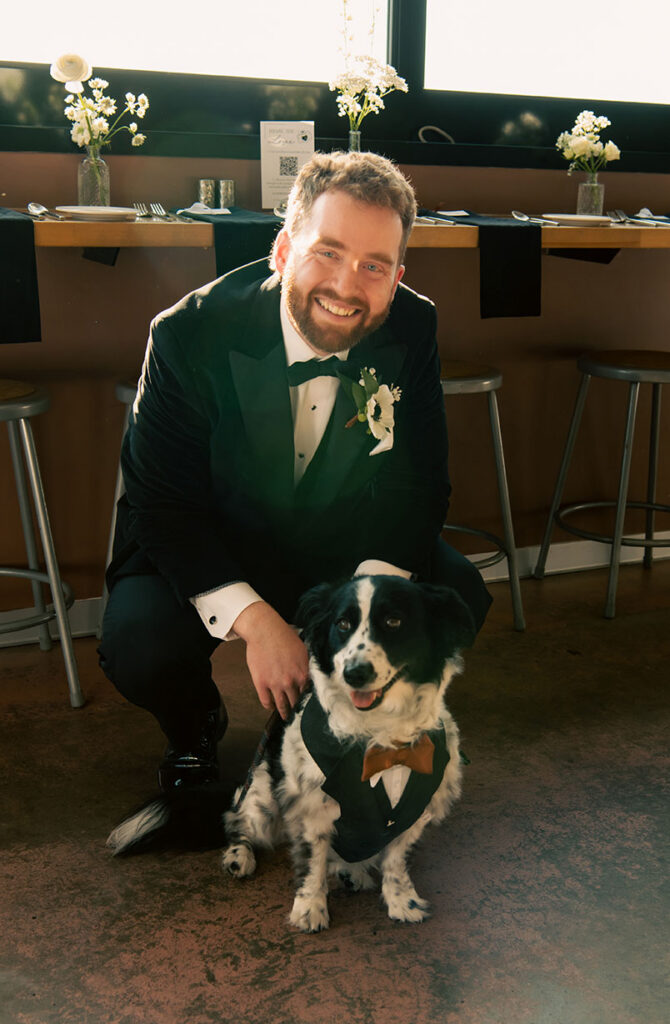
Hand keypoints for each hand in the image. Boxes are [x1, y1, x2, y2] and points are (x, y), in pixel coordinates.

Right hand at [233, 601, 309, 719]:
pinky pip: (266, 702)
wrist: (264, 629)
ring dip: (285, 713)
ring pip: (282, 706)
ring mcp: (275, 683)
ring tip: (286, 717)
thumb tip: (315, 676)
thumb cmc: (284, 636)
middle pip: (297, 703)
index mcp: (303, 673)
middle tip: (299, 716)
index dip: (309, 702)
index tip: (309, 708)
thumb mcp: (303, 650)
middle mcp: (291, 681)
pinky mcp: (261, 683)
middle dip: (298, 710)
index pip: (310, 695)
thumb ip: (309, 666)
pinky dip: (270, 706)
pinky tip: (272, 706)